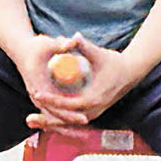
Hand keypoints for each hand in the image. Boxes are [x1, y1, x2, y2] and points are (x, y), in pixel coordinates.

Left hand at [17, 34, 137, 128]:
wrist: (131, 73)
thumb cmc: (115, 62)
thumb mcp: (99, 54)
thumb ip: (85, 46)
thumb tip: (73, 36)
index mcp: (93, 99)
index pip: (67, 104)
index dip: (50, 100)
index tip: (36, 93)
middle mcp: (93, 111)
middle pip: (65, 120)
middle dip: (46, 120)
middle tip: (28, 119)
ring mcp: (93, 114)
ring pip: (68, 124)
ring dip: (50, 124)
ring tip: (32, 121)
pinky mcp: (92, 114)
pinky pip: (72, 121)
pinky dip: (59, 123)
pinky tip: (45, 122)